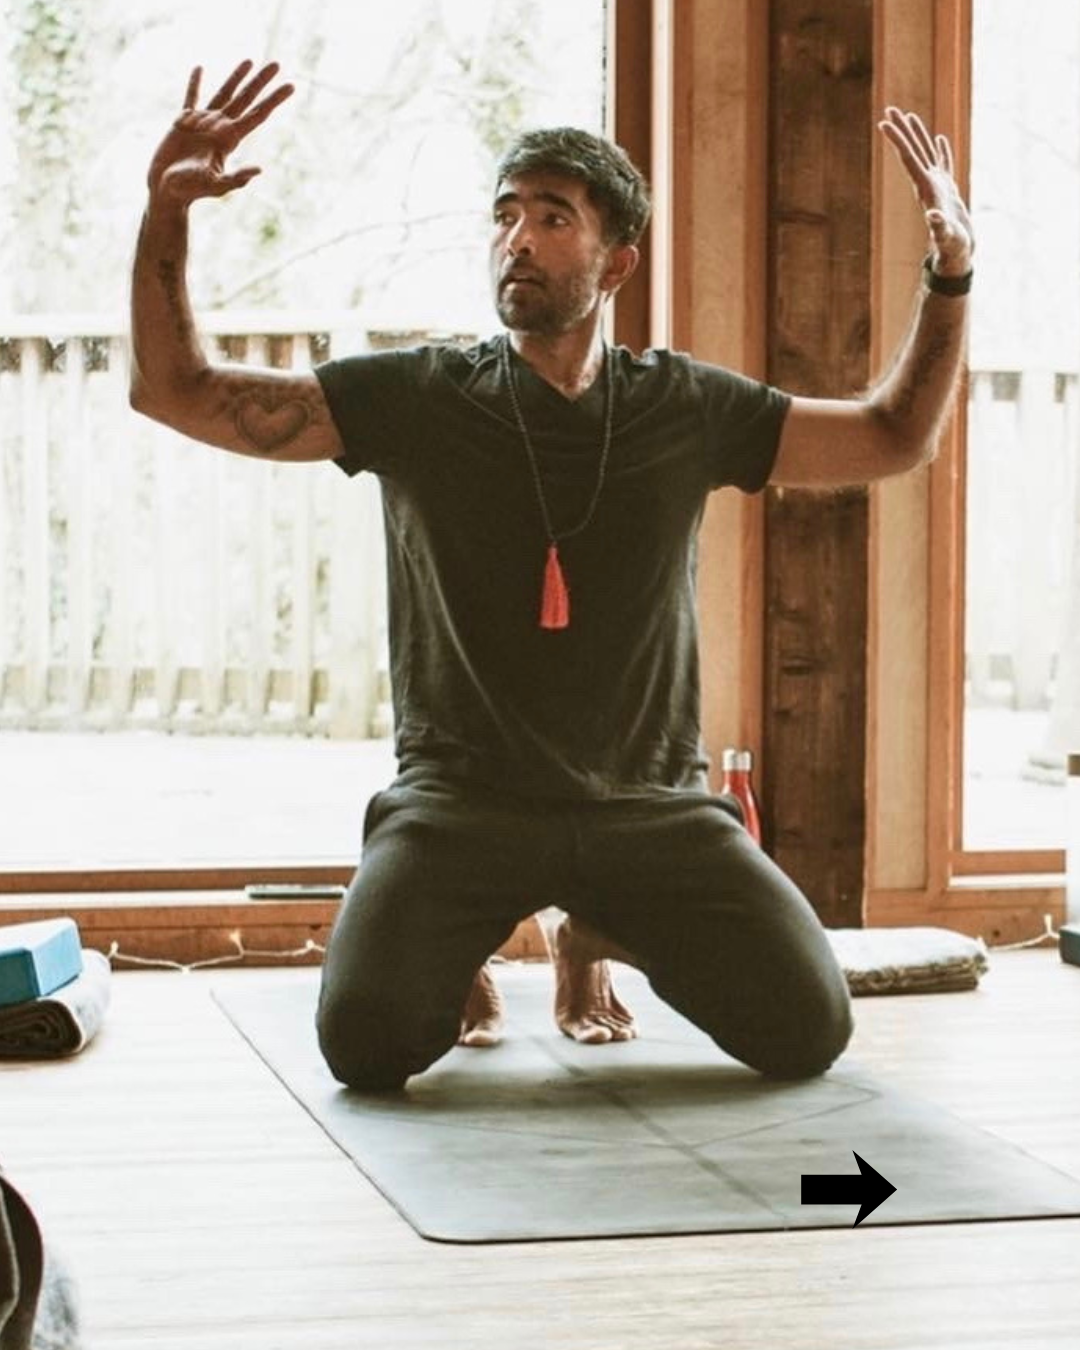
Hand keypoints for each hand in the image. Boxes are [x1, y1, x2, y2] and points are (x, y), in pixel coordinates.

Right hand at [147, 61, 293, 206]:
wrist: (166, 190)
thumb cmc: (190, 191)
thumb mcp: (215, 186)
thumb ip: (236, 179)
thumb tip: (259, 170)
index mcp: (230, 139)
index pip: (258, 115)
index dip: (274, 100)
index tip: (291, 86)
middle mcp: (220, 128)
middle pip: (246, 99)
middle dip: (261, 82)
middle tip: (277, 64)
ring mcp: (203, 123)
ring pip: (224, 93)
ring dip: (236, 77)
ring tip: (249, 61)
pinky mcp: (183, 122)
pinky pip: (191, 97)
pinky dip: (195, 83)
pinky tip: (200, 69)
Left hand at [878, 107, 973, 275]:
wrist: (957, 256)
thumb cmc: (952, 247)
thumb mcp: (946, 236)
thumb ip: (939, 226)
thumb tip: (933, 217)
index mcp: (925, 189)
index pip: (908, 158)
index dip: (897, 139)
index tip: (884, 123)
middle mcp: (927, 184)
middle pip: (912, 151)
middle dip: (902, 130)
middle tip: (890, 109)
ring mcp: (938, 187)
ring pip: (926, 154)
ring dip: (917, 135)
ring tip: (910, 116)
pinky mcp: (948, 191)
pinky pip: (944, 164)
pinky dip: (941, 150)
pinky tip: (938, 139)